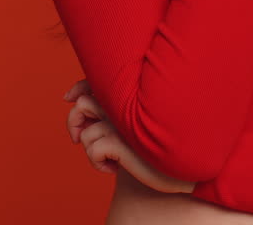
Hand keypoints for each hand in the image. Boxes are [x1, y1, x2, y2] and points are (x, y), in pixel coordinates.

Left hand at [62, 79, 196, 193]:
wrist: (184, 168)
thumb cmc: (158, 144)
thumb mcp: (134, 123)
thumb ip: (110, 109)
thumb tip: (73, 99)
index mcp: (129, 95)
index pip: (93, 82)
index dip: (77, 90)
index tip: (68, 98)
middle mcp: (125, 104)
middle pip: (81, 105)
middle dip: (74, 124)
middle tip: (79, 139)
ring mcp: (123, 123)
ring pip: (86, 134)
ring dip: (91, 150)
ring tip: (109, 158)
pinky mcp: (123, 143)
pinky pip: (93, 151)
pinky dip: (97, 163)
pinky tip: (114, 168)